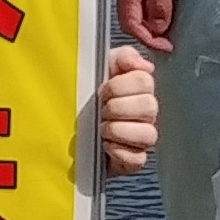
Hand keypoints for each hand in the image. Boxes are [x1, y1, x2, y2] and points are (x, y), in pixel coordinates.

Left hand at [96, 45, 159, 176]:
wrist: (70, 129)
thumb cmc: (86, 96)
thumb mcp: (100, 68)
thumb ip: (122, 57)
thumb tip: (142, 64)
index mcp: (139, 90)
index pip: (144, 81)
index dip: (119, 85)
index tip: (101, 90)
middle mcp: (145, 114)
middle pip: (149, 106)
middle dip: (117, 107)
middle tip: (101, 110)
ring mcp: (141, 139)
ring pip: (149, 134)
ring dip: (118, 130)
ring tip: (101, 129)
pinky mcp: (133, 161)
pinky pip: (137, 159)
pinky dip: (118, 152)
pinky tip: (104, 146)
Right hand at [115, 0, 178, 52]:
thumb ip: (161, 2)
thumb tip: (160, 26)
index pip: (131, 24)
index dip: (148, 39)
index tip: (164, 45)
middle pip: (131, 22)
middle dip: (149, 35)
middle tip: (167, 42)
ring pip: (136, 16)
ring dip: (151, 26)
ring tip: (167, 31)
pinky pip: (140, 7)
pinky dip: (151, 16)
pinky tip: (162, 16)